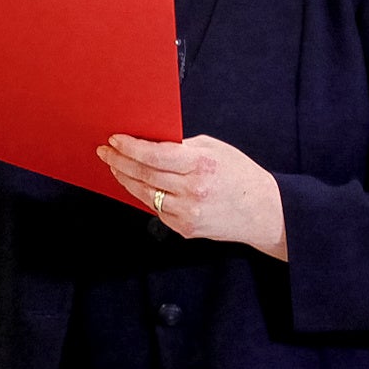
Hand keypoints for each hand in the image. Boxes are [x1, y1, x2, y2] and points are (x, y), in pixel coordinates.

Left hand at [97, 133, 288, 259]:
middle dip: (119, 161)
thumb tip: (151, 142)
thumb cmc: (240, 176)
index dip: (130, 148)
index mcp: (201, 165)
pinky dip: (143, 195)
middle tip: (105, 152)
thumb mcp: (215, 149)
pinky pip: (156, 209)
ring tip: (115, 166)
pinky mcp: (185, 229)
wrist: (263, 212)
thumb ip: (183, 147)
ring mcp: (187, 213)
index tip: (114, 140)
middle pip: (144, 175)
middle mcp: (192, 191)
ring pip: (145, 194)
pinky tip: (136, 185)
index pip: (154, 156)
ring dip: (125, 179)